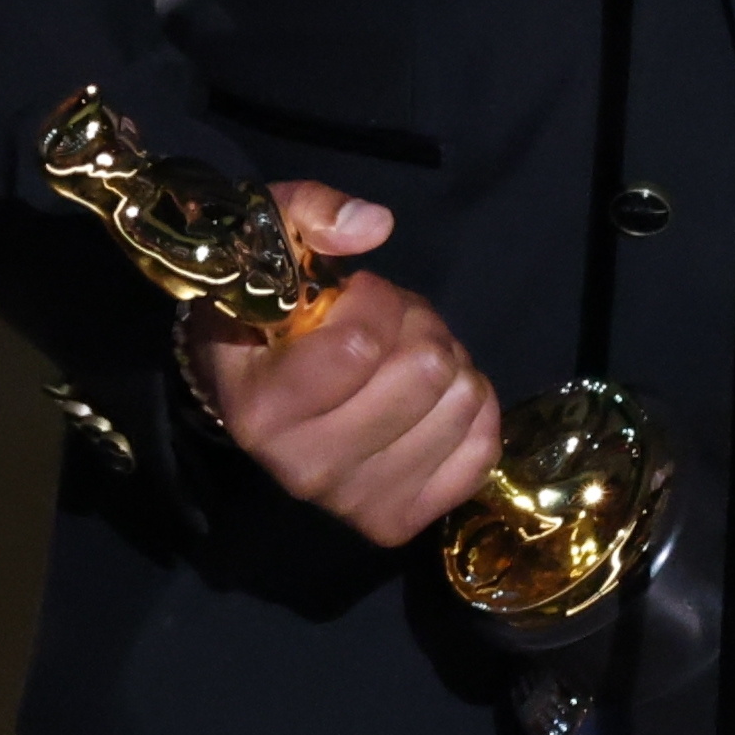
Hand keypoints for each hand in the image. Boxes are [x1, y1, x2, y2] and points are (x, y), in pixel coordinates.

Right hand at [185, 183, 502, 544]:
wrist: (251, 391)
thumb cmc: (264, 312)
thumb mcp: (268, 243)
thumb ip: (310, 215)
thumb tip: (375, 225)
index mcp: (260, 410)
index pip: (360, 346)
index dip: (376, 301)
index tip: (356, 293)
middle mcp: (303, 470)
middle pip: (424, 373)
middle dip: (418, 326)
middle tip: (390, 325)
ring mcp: (354, 504)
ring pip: (461, 404)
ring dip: (446, 361)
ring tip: (404, 358)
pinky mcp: (400, 520)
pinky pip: (482, 450)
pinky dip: (472, 407)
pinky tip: (433, 396)